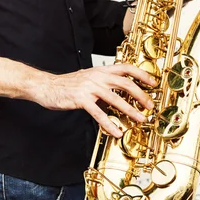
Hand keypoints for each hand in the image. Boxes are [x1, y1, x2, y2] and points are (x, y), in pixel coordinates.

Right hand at [37, 65, 156, 137]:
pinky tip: (115, 131)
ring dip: (130, 110)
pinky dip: (109, 123)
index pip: (126, 68)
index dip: (142, 74)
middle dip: (141, 95)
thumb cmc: (67, 85)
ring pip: (116, 98)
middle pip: (126, 83)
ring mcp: (89, 87)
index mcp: (100, 70)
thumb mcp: (87, 79)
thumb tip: (118, 95)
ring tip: (139, 119)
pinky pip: (99, 113)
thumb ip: (103, 84)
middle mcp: (97, 77)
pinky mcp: (81, 99)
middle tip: (150, 105)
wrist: (46, 86)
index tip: (153, 83)